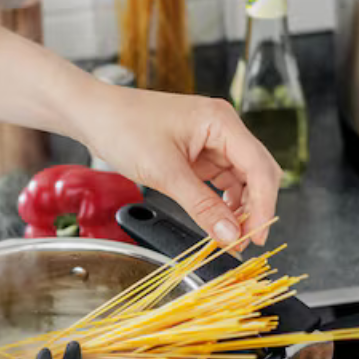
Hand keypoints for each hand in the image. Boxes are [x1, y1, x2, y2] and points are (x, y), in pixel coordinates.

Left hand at [79, 85, 282, 247]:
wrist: (94, 115)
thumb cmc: (124, 128)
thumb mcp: (165, 173)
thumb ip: (201, 206)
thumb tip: (229, 235)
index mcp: (221, 121)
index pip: (259, 167)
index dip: (264, 206)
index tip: (256, 237)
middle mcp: (222, 129)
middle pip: (256, 174)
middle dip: (255, 209)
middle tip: (244, 243)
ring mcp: (210, 142)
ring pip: (240, 180)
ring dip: (239, 209)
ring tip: (229, 237)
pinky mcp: (197, 154)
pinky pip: (220, 182)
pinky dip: (221, 203)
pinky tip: (218, 221)